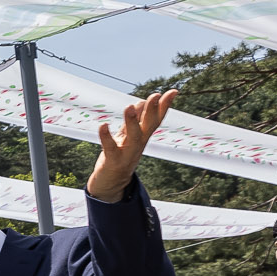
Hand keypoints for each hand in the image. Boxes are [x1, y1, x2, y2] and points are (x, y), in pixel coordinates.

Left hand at [83, 89, 178, 203]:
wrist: (111, 183)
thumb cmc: (120, 156)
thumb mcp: (128, 136)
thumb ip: (134, 121)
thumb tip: (141, 101)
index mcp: (143, 137)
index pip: (156, 119)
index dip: (165, 106)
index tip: (173, 91)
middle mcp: (138, 144)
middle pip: (148, 126)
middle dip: (152, 111)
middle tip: (155, 95)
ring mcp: (127, 153)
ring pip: (133, 136)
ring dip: (132, 122)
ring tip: (129, 106)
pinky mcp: (113, 160)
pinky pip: (110, 148)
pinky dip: (106, 137)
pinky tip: (103, 125)